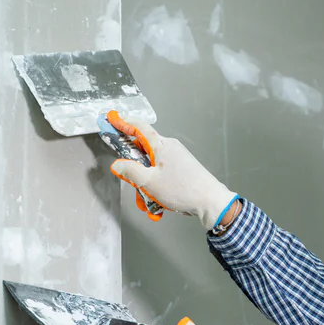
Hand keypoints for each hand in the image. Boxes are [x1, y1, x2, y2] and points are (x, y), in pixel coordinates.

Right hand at [108, 112, 238, 229]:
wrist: (211, 202)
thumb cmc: (184, 189)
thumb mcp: (149, 182)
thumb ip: (130, 171)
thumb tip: (118, 165)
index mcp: (161, 145)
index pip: (138, 127)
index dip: (123, 123)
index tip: (112, 119)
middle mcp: (170, 149)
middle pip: (142, 153)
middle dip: (135, 173)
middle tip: (133, 185)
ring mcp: (177, 159)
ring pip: (151, 170)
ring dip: (147, 187)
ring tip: (150, 203)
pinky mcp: (182, 170)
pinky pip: (162, 177)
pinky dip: (157, 190)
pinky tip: (159, 205)